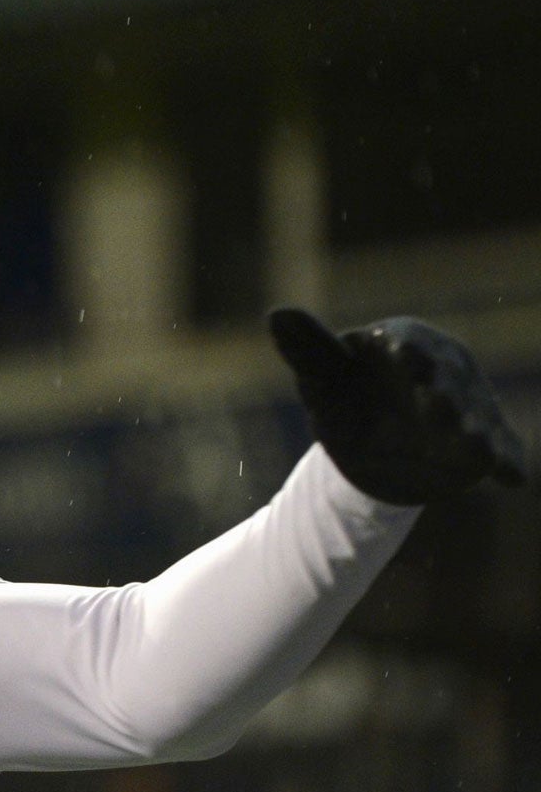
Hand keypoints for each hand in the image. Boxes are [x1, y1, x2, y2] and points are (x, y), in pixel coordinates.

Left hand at [269, 308, 528, 504]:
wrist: (373, 444)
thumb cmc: (347, 397)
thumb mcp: (324, 379)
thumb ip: (307, 350)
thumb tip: (276, 314)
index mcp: (404, 344)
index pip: (405, 340)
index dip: (403, 346)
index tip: (398, 350)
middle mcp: (444, 370)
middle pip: (445, 378)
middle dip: (441, 392)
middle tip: (436, 407)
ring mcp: (467, 405)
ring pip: (474, 416)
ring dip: (475, 430)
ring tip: (475, 445)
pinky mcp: (481, 440)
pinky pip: (499, 450)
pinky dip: (508, 461)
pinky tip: (514, 478)